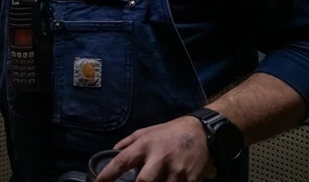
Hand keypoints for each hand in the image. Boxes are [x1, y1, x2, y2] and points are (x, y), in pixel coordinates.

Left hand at [94, 116, 213, 181]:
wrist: (201, 132)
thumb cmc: (168, 133)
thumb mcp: (144, 132)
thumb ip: (127, 144)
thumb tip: (112, 153)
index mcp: (145, 145)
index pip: (121, 161)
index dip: (107, 175)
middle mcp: (159, 158)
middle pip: (143, 181)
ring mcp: (176, 171)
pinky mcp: (191, 180)